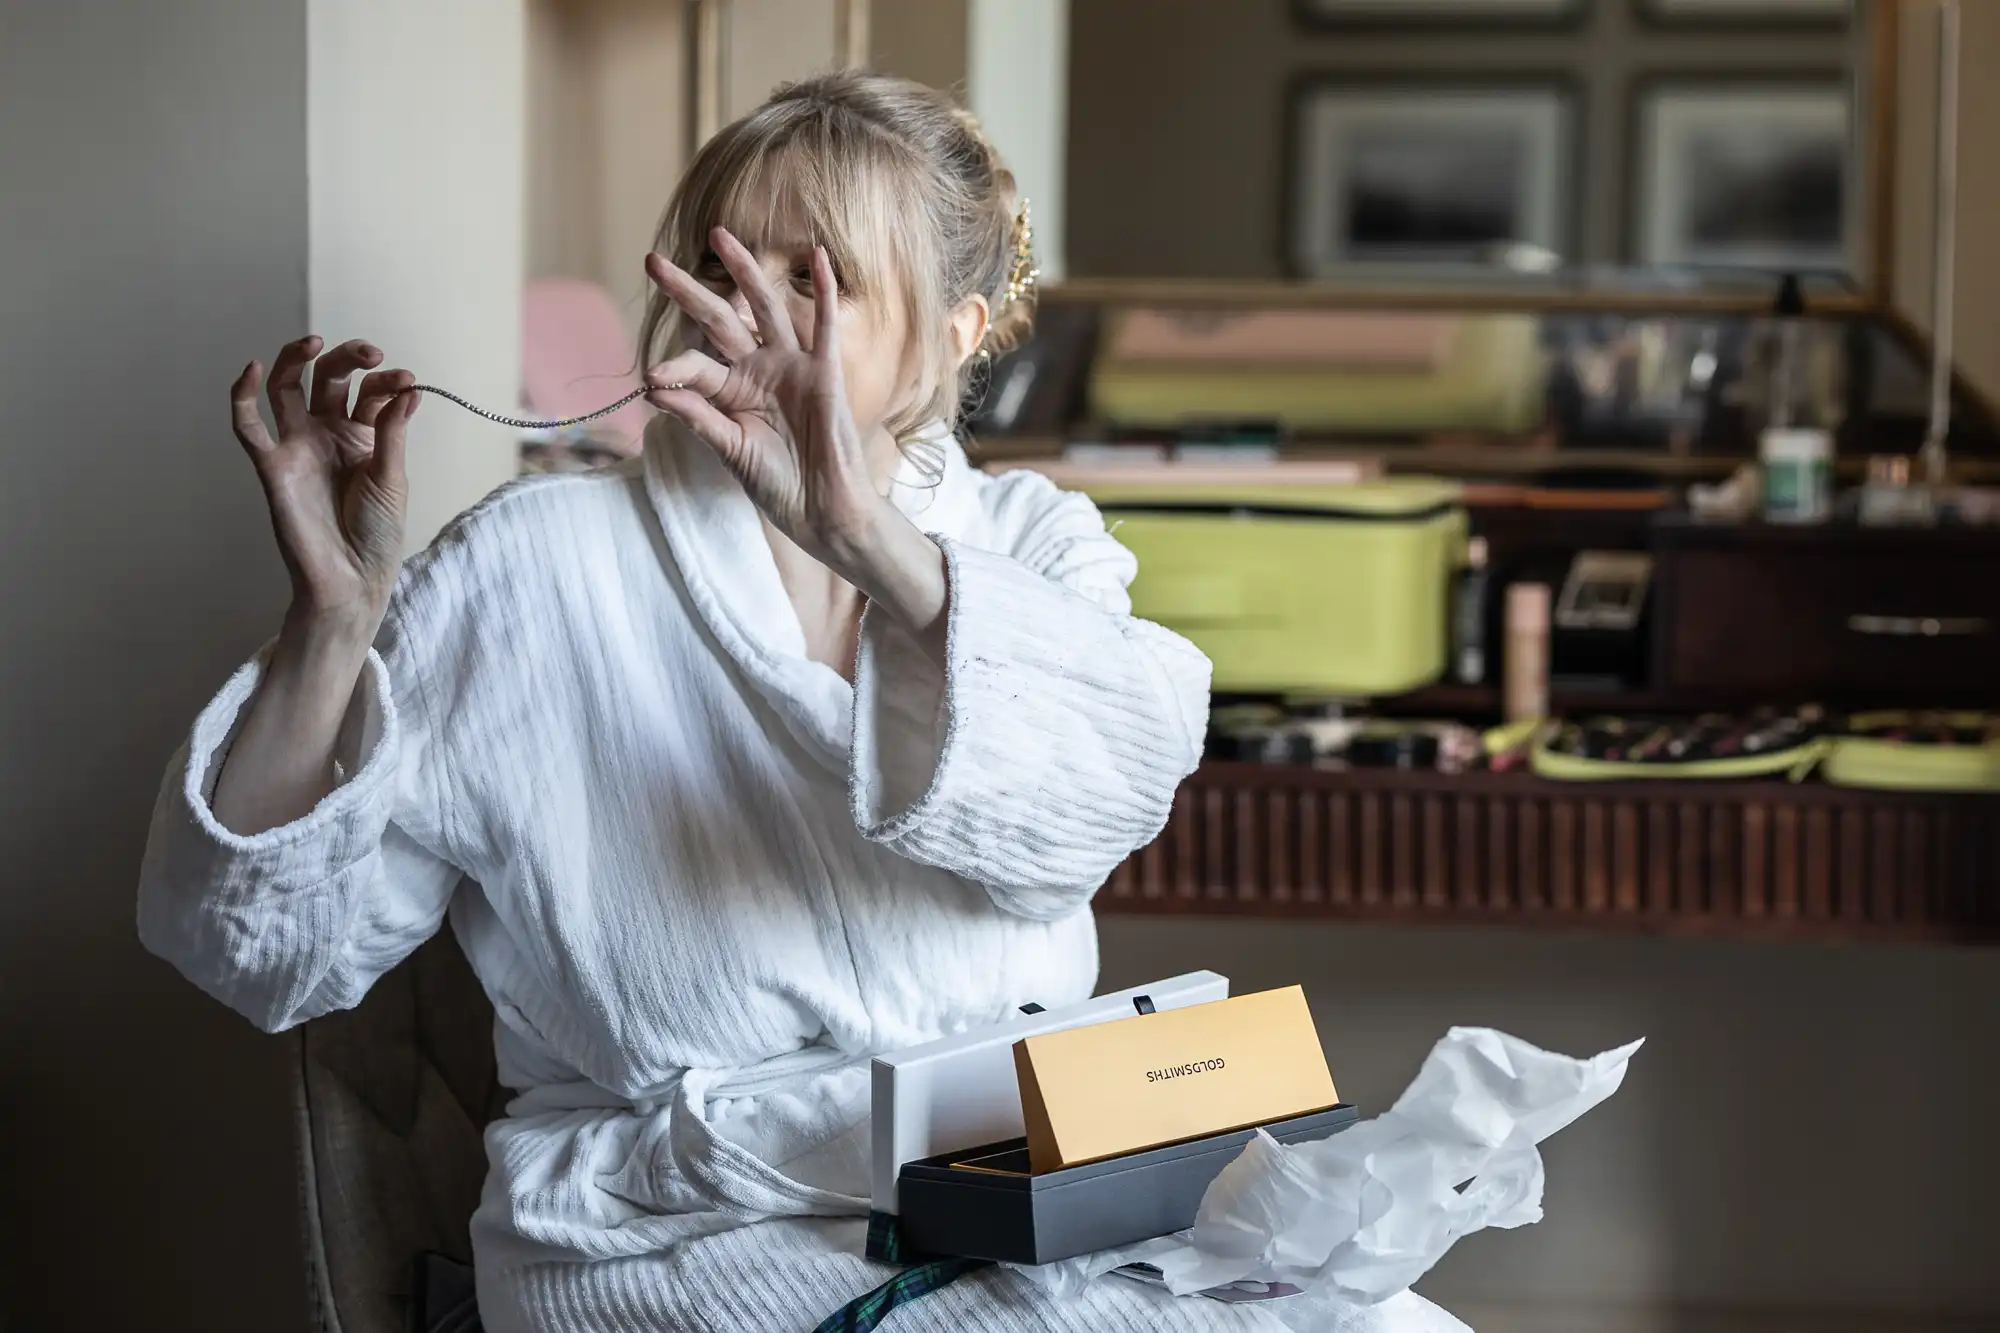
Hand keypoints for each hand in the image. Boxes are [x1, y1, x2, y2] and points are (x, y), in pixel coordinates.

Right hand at [230, 336, 417, 626]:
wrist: (353, 580)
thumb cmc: (376, 534)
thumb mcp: (392, 479)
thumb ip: (392, 433)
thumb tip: (408, 390)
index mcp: (361, 436)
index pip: (368, 392)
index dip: (386, 381)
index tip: (406, 380)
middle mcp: (327, 434)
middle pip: (328, 379)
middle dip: (348, 359)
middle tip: (371, 353)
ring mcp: (298, 446)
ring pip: (286, 389)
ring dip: (296, 359)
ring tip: (315, 342)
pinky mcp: (272, 466)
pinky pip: (248, 426)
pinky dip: (241, 396)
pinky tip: (252, 369)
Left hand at [642, 229, 885, 567]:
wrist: (822, 508)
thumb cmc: (777, 484)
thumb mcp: (729, 451)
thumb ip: (697, 417)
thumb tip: (654, 388)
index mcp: (730, 392)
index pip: (696, 364)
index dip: (675, 365)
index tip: (653, 378)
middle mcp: (758, 371)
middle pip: (719, 320)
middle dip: (687, 291)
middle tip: (653, 261)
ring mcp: (791, 367)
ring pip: (765, 309)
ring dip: (745, 272)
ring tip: (719, 237)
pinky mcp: (824, 372)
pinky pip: (825, 324)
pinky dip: (825, 291)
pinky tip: (817, 256)